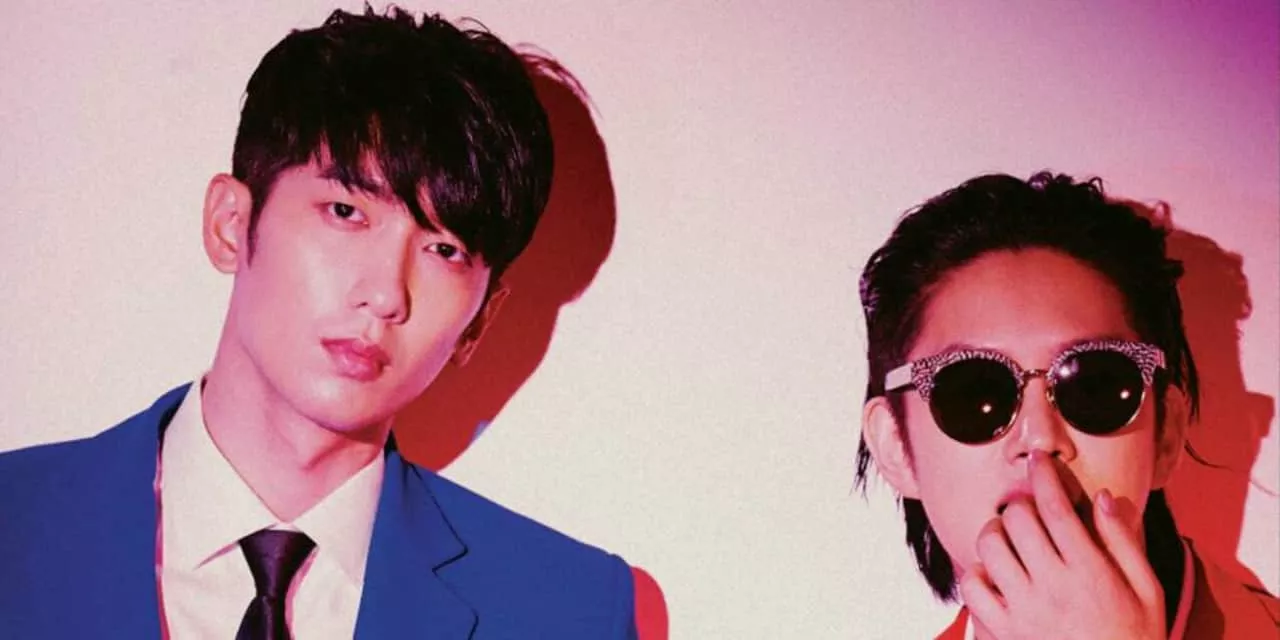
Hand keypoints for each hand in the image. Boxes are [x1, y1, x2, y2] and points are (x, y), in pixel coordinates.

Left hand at [959, 451, 1165, 639]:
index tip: (1038, 460)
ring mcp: (1023, 611)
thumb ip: (1125, 542)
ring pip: (989, 546)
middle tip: (1029, 511)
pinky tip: (995, 574)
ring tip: (1009, 537)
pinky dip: (978, 573)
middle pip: (1018, 519)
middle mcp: (1052, 587)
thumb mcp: (1148, 591)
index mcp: (1091, 573)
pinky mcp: (1002, 632)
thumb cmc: (1134, 638)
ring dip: (996, 532)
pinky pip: (972, 588)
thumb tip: (1102, 497)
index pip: (1057, 507)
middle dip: (1022, 505)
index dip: (1044, 475)